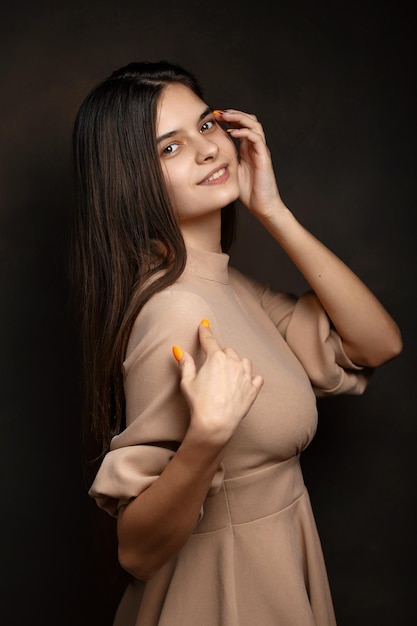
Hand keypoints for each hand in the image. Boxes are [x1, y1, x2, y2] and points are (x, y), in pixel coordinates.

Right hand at [173, 321, 262, 444]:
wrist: (215, 423)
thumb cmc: (199, 403)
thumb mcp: (187, 382)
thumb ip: (185, 363)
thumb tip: (178, 350)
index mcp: (216, 358)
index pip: (209, 339)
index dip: (205, 331)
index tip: (204, 324)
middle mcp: (233, 363)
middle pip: (227, 351)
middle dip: (220, 354)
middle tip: (213, 365)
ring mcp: (245, 375)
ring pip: (243, 361)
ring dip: (236, 364)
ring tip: (229, 374)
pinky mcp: (253, 389)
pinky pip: (256, 377)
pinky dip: (251, 378)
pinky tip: (244, 383)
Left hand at [214, 109, 282, 219]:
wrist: (262, 206)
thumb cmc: (248, 193)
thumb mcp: (231, 173)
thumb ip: (224, 162)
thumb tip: (208, 157)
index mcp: (247, 150)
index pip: (240, 126)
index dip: (229, 119)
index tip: (214, 118)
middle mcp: (255, 147)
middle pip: (249, 121)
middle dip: (234, 114)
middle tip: (219, 113)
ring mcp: (260, 151)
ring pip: (254, 125)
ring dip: (240, 118)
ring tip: (226, 117)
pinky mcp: (264, 157)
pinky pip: (256, 138)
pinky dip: (245, 132)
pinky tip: (233, 132)